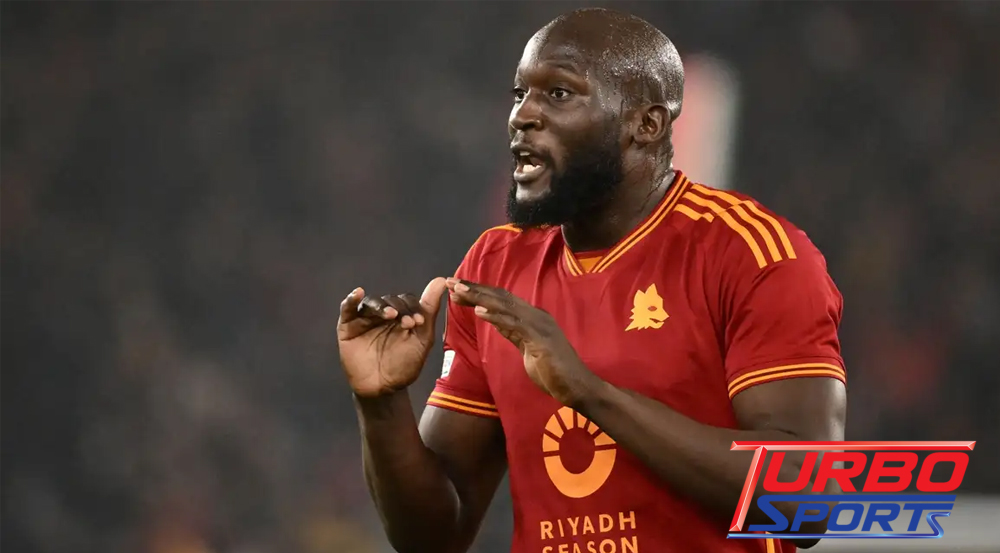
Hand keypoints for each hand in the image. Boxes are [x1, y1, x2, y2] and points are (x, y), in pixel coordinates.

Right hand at [337, 278, 447, 397]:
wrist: (383, 388)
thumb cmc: (404, 366)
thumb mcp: (422, 339)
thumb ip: (430, 310)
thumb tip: (442, 281)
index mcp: (402, 316)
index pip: (407, 300)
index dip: (413, 307)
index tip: (419, 322)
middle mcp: (383, 315)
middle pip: (390, 300)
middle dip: (401, 309)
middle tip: (408, 324)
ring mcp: (365, 320)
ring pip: (372, 303)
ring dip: (381, 306)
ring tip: (391, 315)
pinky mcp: (348, 327)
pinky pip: (348, 308)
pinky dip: (351, 299)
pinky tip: (358, 293)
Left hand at [446, 278, 598, 405]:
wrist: (577, 387)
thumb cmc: (554, 371)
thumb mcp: (527, 349)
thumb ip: (514, 333)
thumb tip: (497, 321)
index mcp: (532, 317)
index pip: (502, 300)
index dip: (479, 293)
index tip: (457, 289)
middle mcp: (536, 315)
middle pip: (500, 297)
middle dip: (474, 289)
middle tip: (451, 282)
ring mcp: (539, 325)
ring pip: (505, 305)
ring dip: (480, 297)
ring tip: (459, 291)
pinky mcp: (540, 338)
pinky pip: (514, 324)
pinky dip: (496, 316)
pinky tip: (479, 312)